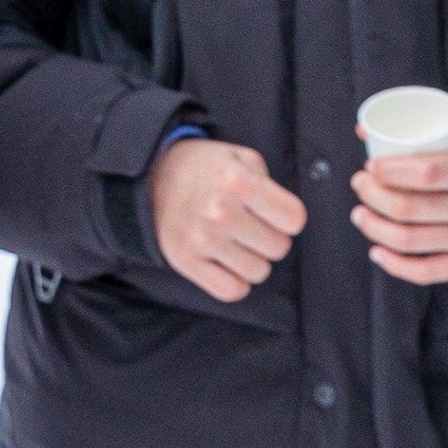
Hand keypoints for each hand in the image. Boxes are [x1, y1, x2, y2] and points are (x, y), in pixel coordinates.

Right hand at [148, 136, 304, 304]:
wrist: (154, 176)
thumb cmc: (206, 168)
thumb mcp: (241, 157)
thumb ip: (269, 182)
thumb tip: (286, 219)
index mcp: (239, 181)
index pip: (293, 219)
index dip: (288, 218)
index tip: (276, 215)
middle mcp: (221, 211)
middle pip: (278, 248)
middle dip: (270, 238)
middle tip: (252, 227)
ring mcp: (202, 239)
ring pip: (257, 272)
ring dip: (253, 260)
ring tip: (238, 243)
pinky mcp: (185, 261)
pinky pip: (231, 291)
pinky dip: (236, 282)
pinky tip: (228, 263)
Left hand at [351, 131, 447, 284]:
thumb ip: (425, 133)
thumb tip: (363, 129)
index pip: (425, 173)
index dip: (390, 171)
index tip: (370, 166)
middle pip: (409, 208)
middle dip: (373, 196)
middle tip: (360, 185)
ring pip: (409, 240)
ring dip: (374, 228)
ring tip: (360, 214)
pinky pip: (426, 272)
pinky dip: (394, 265)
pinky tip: (377, 251)